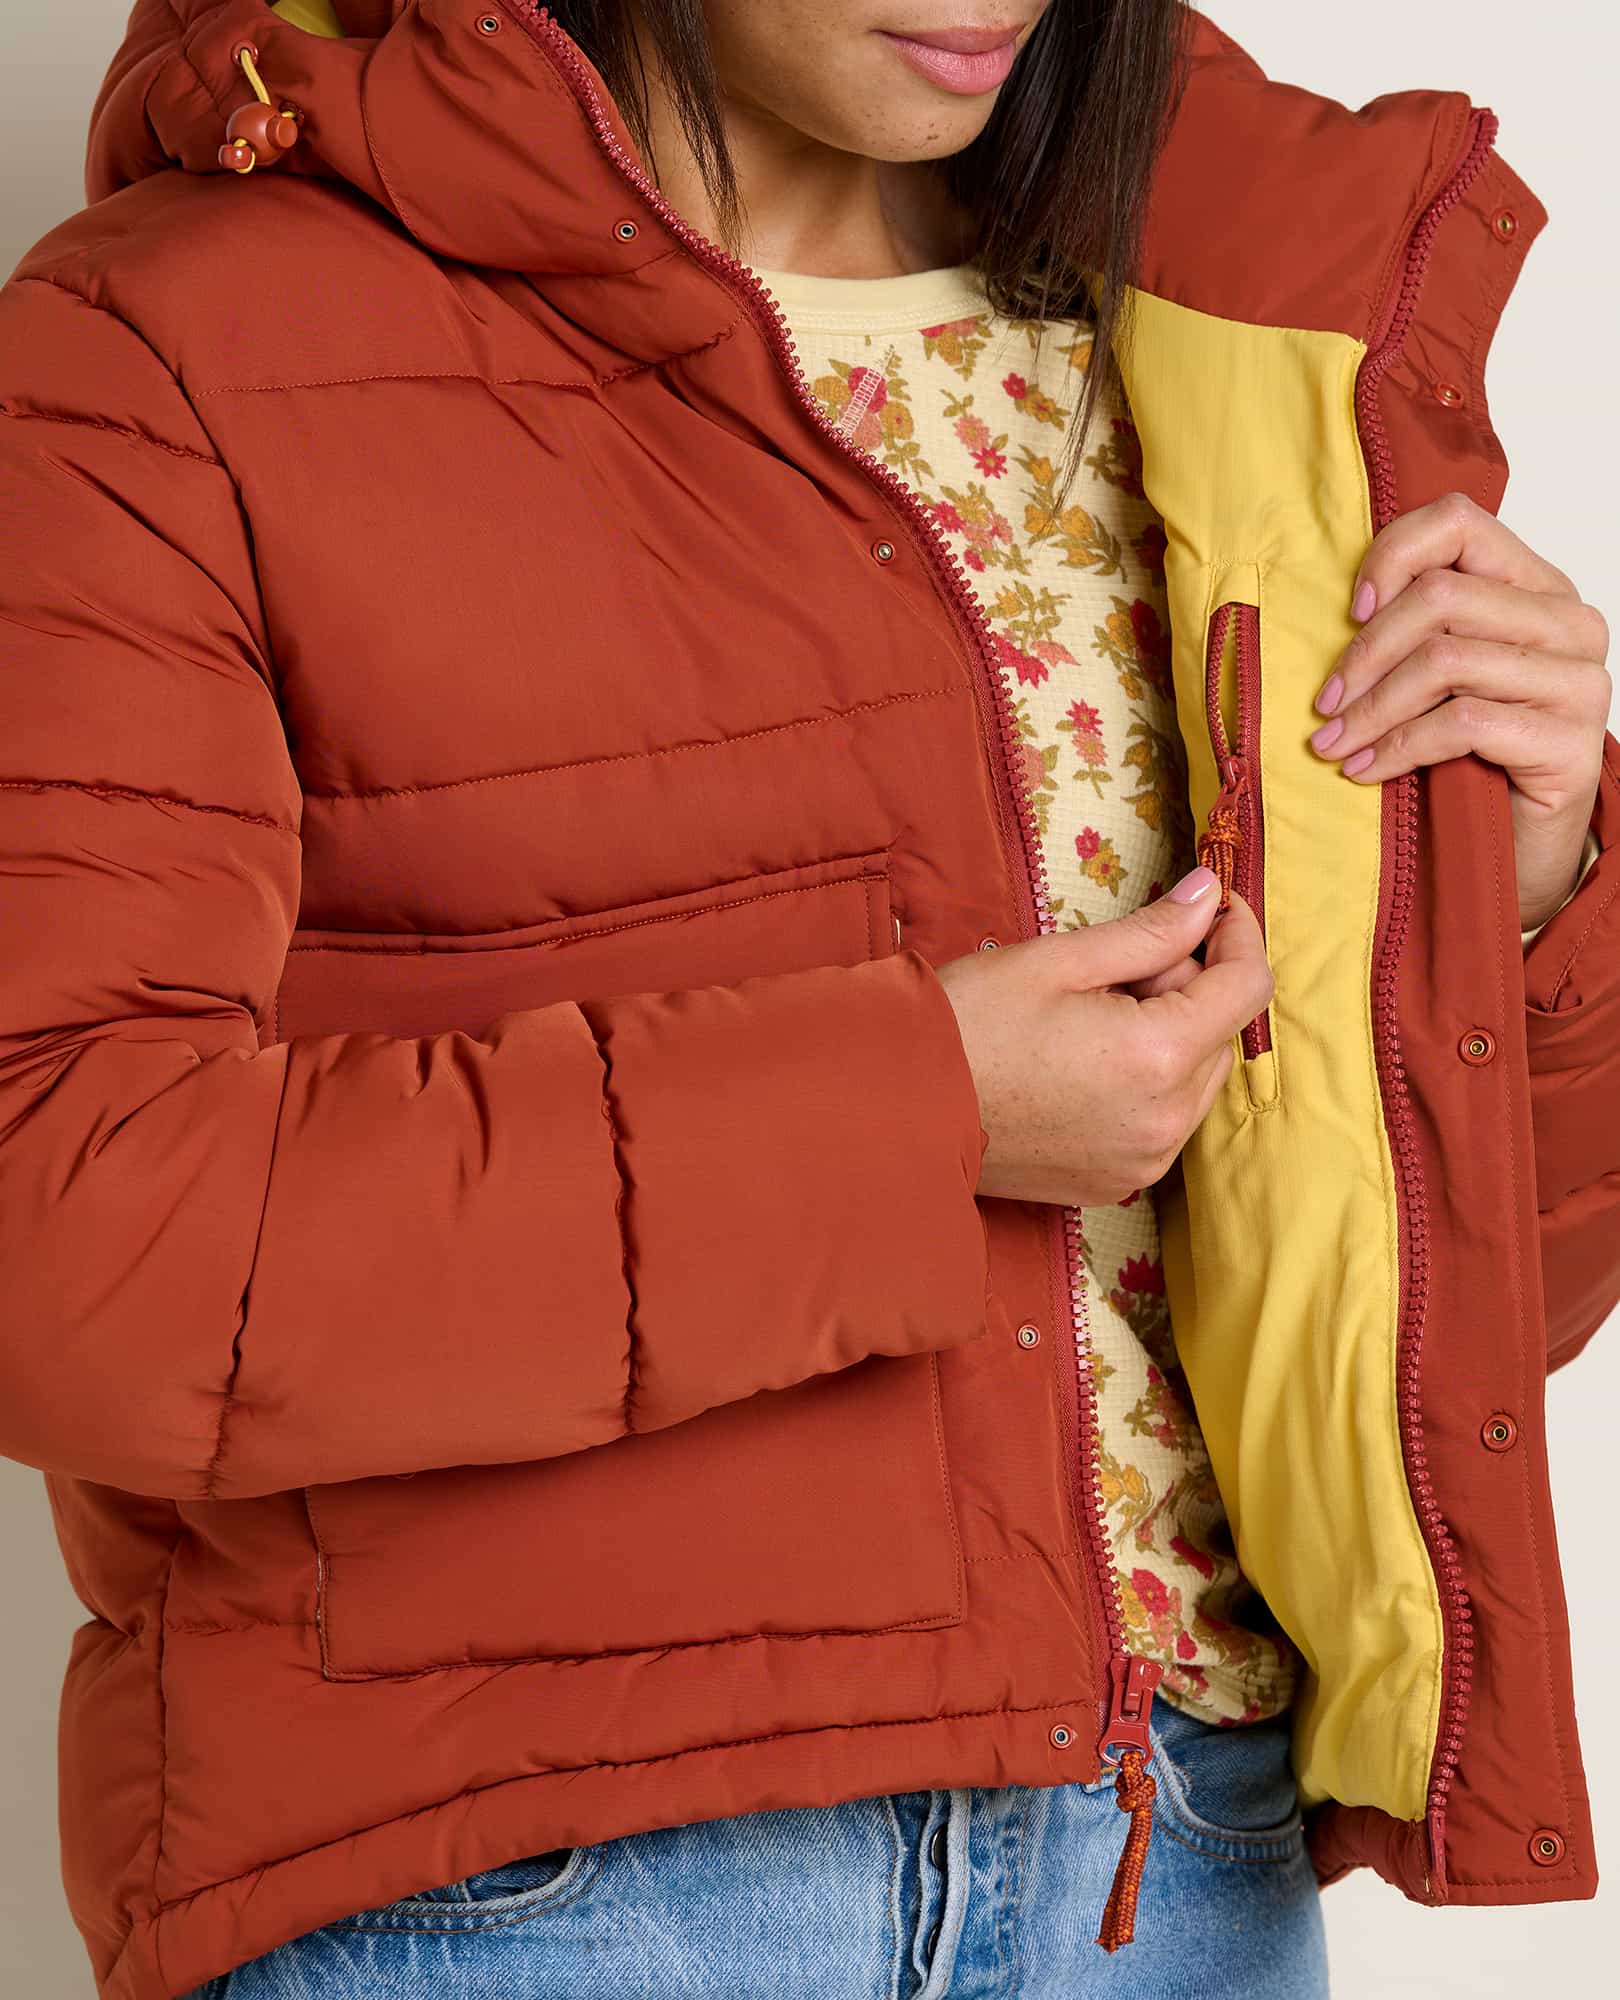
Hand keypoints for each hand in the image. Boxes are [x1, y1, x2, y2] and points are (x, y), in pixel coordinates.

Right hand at [934, 868, 1273, 1206]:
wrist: (897, 1108)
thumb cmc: (968, 1023)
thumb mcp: (1058, 959)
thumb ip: (1151, 932)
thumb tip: (1209, 896)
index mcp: (1157, 1056)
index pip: (1247, 988)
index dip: (1240, 936)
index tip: (1215, 906)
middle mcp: (1165, 1121)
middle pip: (1220, 1035)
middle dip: (1186, 990)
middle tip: (1112, 970)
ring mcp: (1143, 1161)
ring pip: (1196, 1081)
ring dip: (1168, 1040)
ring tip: (1089, 1020)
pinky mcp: (1117, 1183)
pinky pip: (1162, 1122)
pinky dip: (1145, 1086)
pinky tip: (1082, 1066)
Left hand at [1309, 491, 1610, 931]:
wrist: (1519, 850)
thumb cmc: (1471, 759)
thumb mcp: (1439, 679)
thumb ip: (1416, 628)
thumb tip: (1339, 604)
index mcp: (1536, 587)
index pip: (1460, 523)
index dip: (1392, 557)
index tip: (1349, 612)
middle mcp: (1568, 622)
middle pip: (1441, 596)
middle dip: (1364, 653)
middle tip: (1323, 704)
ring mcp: (1578, 681)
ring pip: (1446, 660)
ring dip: (1371, 708)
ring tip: (1332, 743)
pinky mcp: (1570, 743)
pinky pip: (1461, 724)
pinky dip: (1397, 747)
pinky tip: (1364, 771)